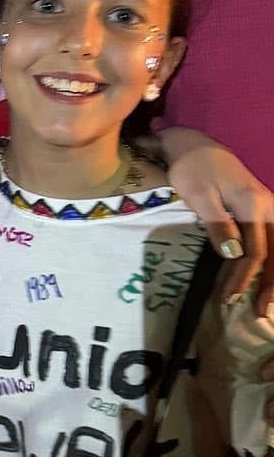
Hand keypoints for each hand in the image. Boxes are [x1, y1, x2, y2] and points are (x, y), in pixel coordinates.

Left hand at [160, 133, 273, 311]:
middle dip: (269, 284)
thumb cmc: (191, 168)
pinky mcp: (262, 207)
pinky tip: (266, 275)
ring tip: (265, 301)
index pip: (255, 251)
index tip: (229, 297)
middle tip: (259, 312)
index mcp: (253, 204)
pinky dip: (272, 258)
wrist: (193, 144)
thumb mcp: (199, 196)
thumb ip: (218, 225)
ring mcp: (268, 205)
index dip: (244, 277)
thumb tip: (235, 255)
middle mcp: (268, 205)